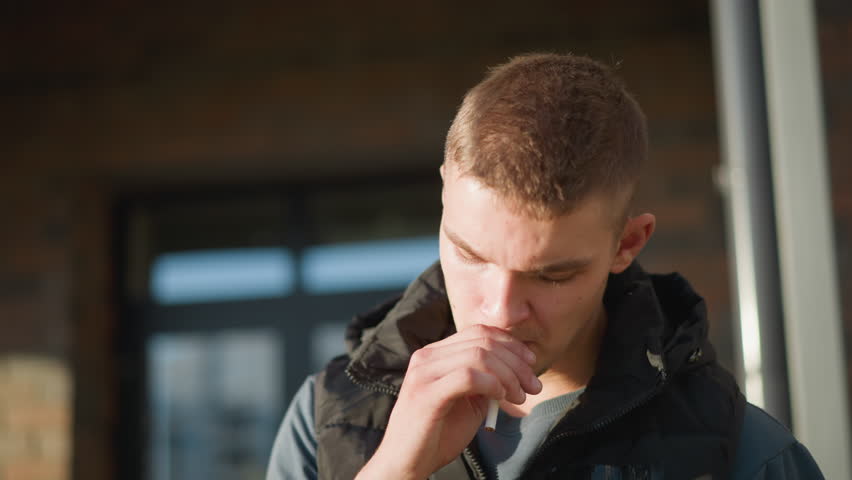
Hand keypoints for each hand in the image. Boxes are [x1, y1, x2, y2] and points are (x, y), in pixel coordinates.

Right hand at [356, 324, 541, 478]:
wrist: (406, 463)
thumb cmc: (438, 434)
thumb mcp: (468, 401)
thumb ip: (485, 380)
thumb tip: (515, 368)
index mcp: (435, 354)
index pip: (478, 332)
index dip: (510, 344)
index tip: (531, 363)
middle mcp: (427, 357)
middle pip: (483, 341)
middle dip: (516, 362)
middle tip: (533, 385)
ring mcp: (424, 373)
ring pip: (479, 355)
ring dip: (508, 375)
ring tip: (519, 396)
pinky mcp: (426, 393)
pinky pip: (468, 376)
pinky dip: (492, 383)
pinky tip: (500, 397)